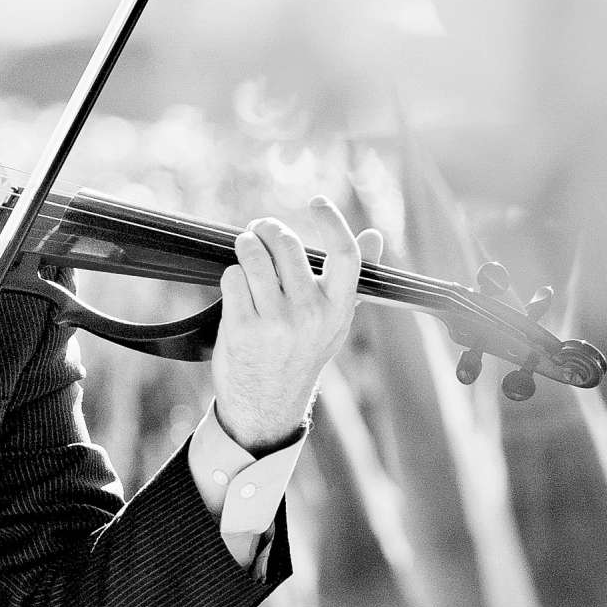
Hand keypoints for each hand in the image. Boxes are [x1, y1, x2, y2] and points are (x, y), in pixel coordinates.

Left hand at [210, 197, 381, 451]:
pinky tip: (237, 286)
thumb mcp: (335, 320)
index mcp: (339, 308)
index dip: (332, 221)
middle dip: (269, 230)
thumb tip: (375, 236)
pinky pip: (232, 277)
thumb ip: (352, 277)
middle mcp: (310, 314)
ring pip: (254, 256)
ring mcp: (275, 322)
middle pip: (288, 245)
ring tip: (245, 249)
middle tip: (260, 230)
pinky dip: (231, 275)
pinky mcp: (243, 327)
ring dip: (245, 245)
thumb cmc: (303, 352)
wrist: (268, 404)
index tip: (316, 202)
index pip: (344, 255)